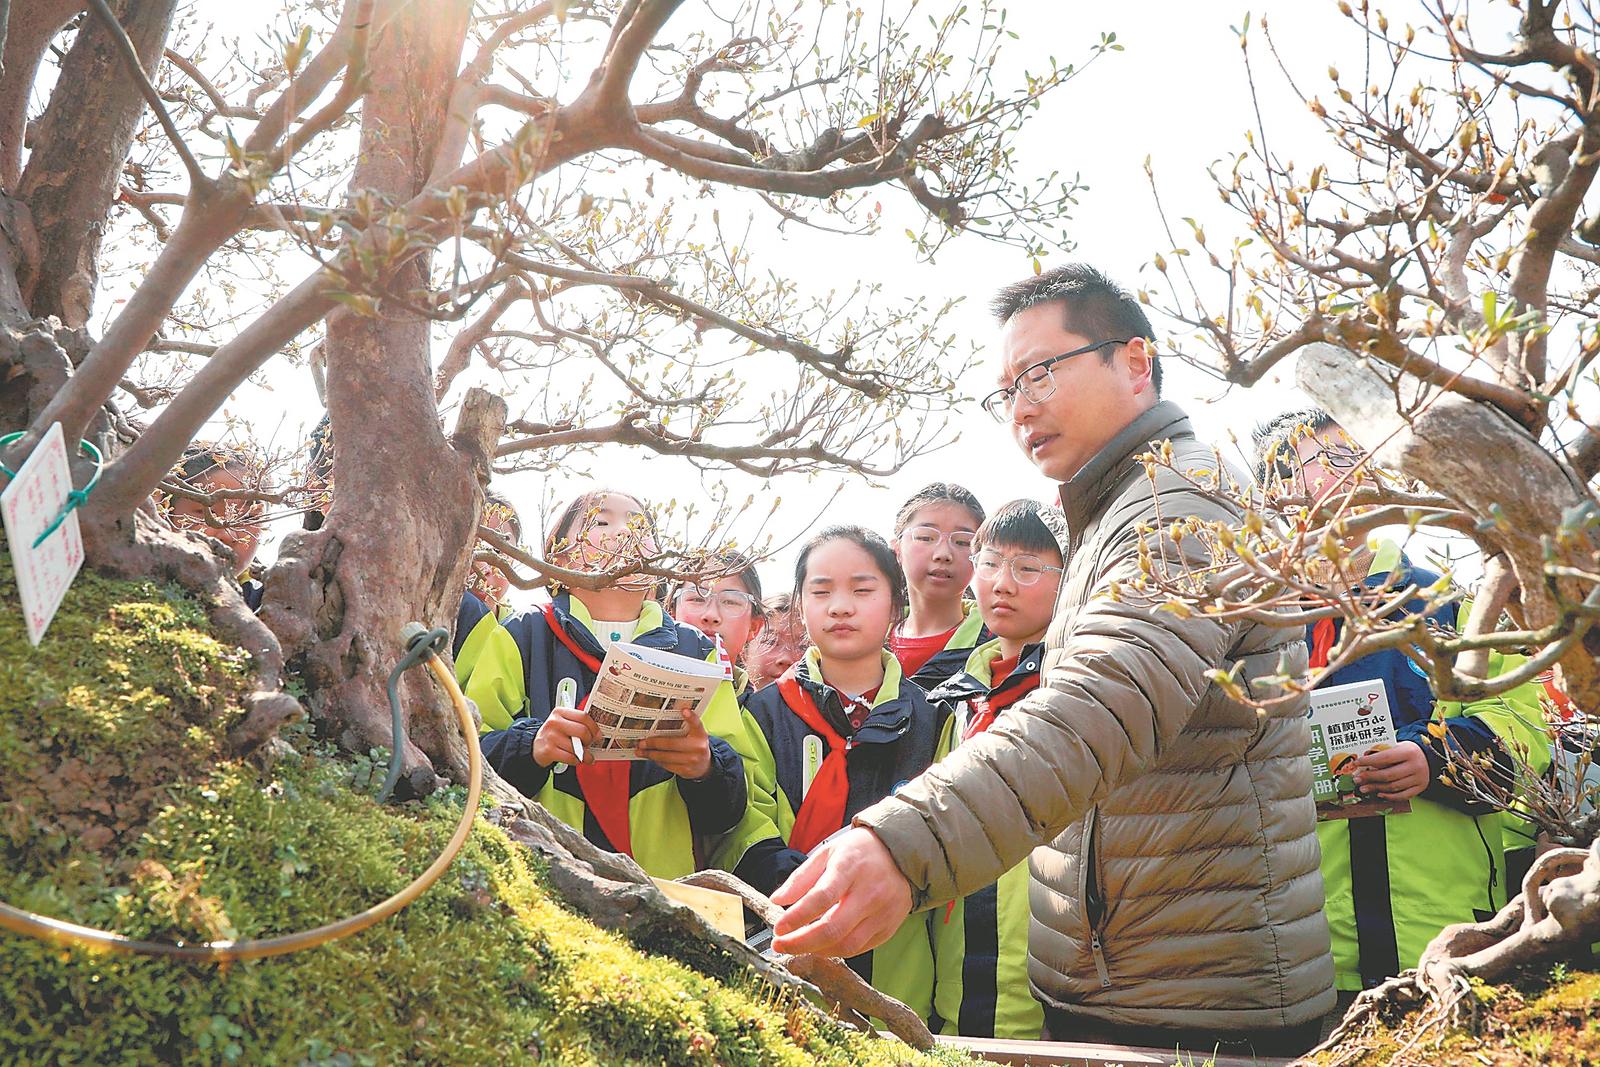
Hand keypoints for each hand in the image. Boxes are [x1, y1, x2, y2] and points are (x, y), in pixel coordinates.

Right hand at [533, 706, 598, 766]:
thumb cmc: (554, 734)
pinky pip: (571, 758)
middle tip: (589, 745)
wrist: (535, 746)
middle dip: (589, 741)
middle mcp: (554, 722)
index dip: (594, 727)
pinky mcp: (548, 751)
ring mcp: (551, 736)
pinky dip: (576, 760)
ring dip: (585, 754)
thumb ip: (578, 724)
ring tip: (585, 755)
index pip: (583, 716)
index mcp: (560, 712)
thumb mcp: (563, 723)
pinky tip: (576, 759)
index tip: (598, 735)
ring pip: (577, 747)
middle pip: (582, 731)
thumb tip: (597, 734)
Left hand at [635, 708, 711, 779]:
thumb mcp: (696, 735)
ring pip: (666, 757)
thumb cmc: (696, 746)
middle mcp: (698, 747)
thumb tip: (666, 719)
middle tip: (642, 742)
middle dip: (653, 743)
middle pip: (671, 743)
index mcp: (700, 735)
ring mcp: (692, 760)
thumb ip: (686, 727)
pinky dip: (657, 761)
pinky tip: (651, 757)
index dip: (691, 717)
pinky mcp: (685, 771)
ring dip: (651, 754)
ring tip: (641, 751)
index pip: (697, 723)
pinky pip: (667, 765)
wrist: (705, 766)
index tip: (684, 710)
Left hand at [770, 827, 911, 957]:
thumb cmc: (858, 852)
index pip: (821, 897)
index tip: (779, 928)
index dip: (797, 917)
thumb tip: (777, 901)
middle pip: (833, 928)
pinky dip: (836, 950)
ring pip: (846, 944)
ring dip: (817, 950)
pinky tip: (822, 945)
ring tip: (799, 946)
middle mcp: (870, 891)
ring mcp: (883, 912)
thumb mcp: (827, 853)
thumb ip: (800, 878)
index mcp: (850, 866)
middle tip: (780, 945)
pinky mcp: (889, 927)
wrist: (900, 853)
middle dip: (801, 943)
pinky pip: (860, 948)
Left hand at [1354, 740, 1429, 800]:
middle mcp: (1416, 765)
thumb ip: (1382, 753)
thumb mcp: (1397, 746)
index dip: (1368, 761)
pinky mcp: (1420, 788)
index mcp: (1408, 752)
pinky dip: (1389, 796)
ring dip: (1376, 788)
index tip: (1356, 763)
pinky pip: (1403, 796)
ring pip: (1394, 787)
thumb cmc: (1406, 751)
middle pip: (1388, 775)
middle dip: (1370, 778)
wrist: (1428, 757)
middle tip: (1357, 779)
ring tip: (1363, 788)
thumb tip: (1361, 762)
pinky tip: (1379, 793)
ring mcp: (1419, 778)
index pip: (1385, 758)